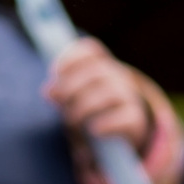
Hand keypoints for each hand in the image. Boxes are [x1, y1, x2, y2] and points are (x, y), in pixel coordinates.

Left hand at [45, 38, 183, 183]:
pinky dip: (105, 123)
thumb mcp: (74, 99)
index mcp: (102, 66)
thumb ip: (62, 92)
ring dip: (84, 107)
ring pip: (109, 92)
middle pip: (97, 70)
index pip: (90, 51)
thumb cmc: (89, 112)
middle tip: (56, 99)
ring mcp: (128, 97)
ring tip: (72, 121)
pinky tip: (93, 130)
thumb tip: (48, 92)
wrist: (121, 132)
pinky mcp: (134, 120)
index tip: (53, 72)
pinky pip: (123, 118)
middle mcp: (118, 77)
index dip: (71, 57)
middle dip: (72, 84)